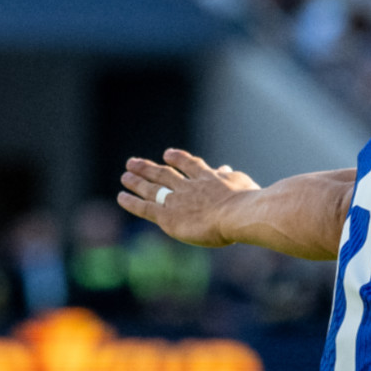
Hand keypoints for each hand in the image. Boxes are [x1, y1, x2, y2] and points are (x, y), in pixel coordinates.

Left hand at [117, 148, 259, 247]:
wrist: (239, 213)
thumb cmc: (249, 202)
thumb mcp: (242, 183)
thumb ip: (231, 177)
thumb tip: (225, 168)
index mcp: (209, 178)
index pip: (191, 165)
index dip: (178, 158)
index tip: (169, 153)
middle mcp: (189, 186)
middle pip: (165, 174)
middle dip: (149, 168)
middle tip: (134, 162)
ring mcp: (177, 200)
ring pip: (152, 187)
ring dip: (137, 180)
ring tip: (126, 174)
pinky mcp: (168, 216)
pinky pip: (145, 207)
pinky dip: (132, 201)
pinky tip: (121, 196)